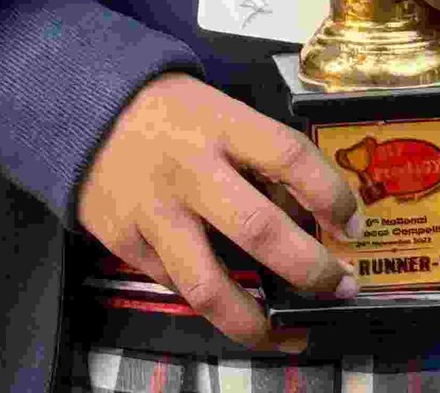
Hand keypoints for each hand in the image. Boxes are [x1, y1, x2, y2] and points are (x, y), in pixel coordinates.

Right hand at [76, 72, 363, 354]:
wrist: (84, 106)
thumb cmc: (171, 110)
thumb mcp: (220, 110)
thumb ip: (257, 154)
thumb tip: (307, 208)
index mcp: (220, 124)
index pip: (288, 156)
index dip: (330, 194)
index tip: (354, 224)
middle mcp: (189, 170)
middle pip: (258, 229)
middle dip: (310, 268)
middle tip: (343, 286)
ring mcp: (153, 212)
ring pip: (210, 285)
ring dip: (257, 321)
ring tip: (290, 333)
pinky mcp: (124, 243)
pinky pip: (175, 286)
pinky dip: (208, 300)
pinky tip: (231, 306)